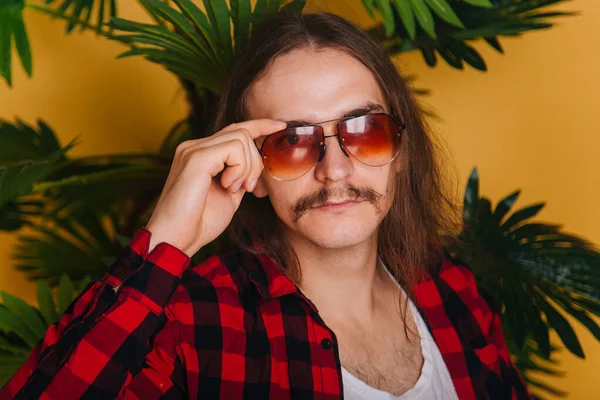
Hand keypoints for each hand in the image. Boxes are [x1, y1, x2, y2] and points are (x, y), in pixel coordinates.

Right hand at [145, 118, 285, 256]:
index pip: (234, 129)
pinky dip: (240, 169)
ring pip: (241, 138)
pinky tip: (228, 186)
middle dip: (256, 160)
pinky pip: (234, 148)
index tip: (280, 126)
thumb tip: (257, 165)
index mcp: (200, 154)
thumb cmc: (199, 223)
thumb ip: (240, 176)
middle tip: (248, 188)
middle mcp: (193, 146)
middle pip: (242, 131)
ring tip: (234, 189)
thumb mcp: (229, 195)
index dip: (260, 125)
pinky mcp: (196, 157)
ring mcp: (193, 149)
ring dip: (248, 167)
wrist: (175, 240)